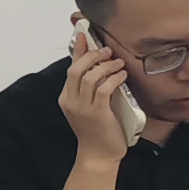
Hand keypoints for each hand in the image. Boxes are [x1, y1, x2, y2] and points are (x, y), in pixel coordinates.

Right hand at [62, 23, 135, 165]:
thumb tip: (102, 67)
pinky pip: (103, 88)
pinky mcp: (97, 113)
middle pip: (76, 68)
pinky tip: (122, 76)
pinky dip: (114, 79)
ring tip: (119, 64)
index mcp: (66, 98)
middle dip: (92, 55)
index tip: (85, 34)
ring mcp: (82, 108)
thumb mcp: (90, 107)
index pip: (70, 68)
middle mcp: (71, 101)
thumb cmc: (97, 131)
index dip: (78, 49)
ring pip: (89, 76)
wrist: (99, 156)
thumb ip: (92, 89)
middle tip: (107, 51)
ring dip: (106, 66)